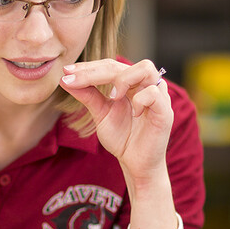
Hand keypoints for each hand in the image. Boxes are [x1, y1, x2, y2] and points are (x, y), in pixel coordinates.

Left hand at [60, 59, 171, 179]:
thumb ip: (87, 96)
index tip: (66, 72)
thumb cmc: (121, 138)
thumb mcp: (100, 114)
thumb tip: (64, 79)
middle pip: (122, 65)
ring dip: (123, 79)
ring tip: (111, 96)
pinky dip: (141, 99)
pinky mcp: (165, 111)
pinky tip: (134, 113)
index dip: (88, 67)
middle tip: (74, 80)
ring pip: (145, 68)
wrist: (135, 163)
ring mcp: (158, 96)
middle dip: (95, 71)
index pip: (109, 65)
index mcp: (130, 83)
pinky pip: (154, 93)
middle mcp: (144, 85)